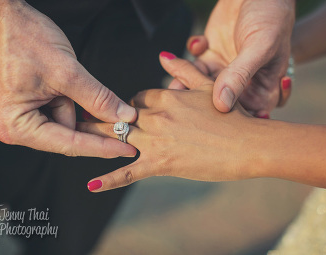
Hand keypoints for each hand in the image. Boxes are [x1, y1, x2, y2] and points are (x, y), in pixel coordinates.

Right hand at [0, 0, 135, 157]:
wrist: (1, 16)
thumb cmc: (22, 38)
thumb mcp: (67, 71)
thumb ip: (98, 99)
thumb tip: (124, 117)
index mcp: (16, 125)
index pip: (69, 145)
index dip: (103, 147)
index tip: (129, 150)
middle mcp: (13, 127)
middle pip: (68, 137)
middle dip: (92, 125)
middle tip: (122, 119)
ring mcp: (20, 117)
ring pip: (66, 122)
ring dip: (77, 105)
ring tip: (65, 78)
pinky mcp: (27, 106)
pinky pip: (58, 110)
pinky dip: (70, 100)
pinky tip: (69, 86)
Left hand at [78, 53, 325, 191]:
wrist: (251, 145)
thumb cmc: (235, 118)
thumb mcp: (208, 88)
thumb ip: (184, 70)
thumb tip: (163, 56)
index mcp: (167, 96)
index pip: (136, 98)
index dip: (131, 107)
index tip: (131, 115)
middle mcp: (157, 115)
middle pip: (120, 117)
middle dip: (101, 119)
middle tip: (80, 121)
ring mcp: (157, 140)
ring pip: (117, 138)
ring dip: (95, 141)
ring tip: (74, 142)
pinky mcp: (161, 163)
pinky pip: (129, 172)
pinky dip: (109, 179)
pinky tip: (92, 184)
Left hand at [169, 0, 294, 116]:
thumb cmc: (271, 17)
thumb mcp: (260, 46)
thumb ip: (240, 75)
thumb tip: (221, 105)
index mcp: (264, 87)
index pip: (245, 115)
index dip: (227, 120)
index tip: (207, 119)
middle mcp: (245, 83)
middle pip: (218, 103)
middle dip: (198, 103)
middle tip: (181, 98)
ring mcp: (226, 69)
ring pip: (201, 86)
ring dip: (186, 81)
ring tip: (175, 77)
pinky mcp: (212, 54)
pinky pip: (194, 65)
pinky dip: (189, 56)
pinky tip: (199, 42)